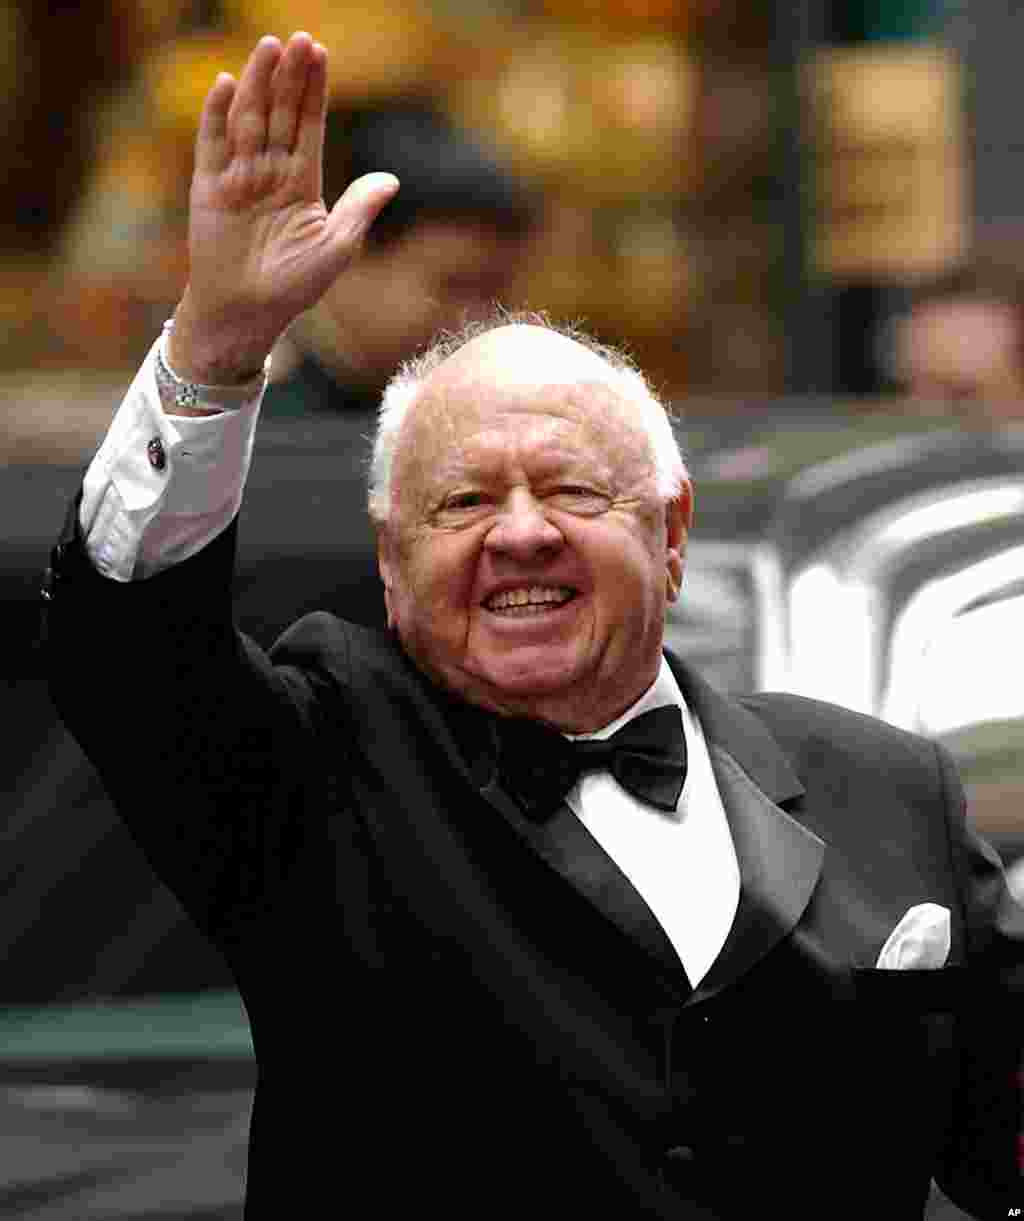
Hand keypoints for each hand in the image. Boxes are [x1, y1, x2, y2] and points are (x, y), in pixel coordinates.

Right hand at [168, 32, 398, 384]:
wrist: (247, 313)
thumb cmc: (293, 286)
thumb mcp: (336, 249)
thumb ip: (359, 210)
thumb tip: (393, 179)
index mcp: (301, 181)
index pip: (309, 125)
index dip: (314, 90)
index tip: (320, 52)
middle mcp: (269, 171)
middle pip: (280, 113)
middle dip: (289, 77)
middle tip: (298, 38)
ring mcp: (238, 176)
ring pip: (249, 119)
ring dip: (259, 83)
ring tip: (269, 47)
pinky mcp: (208, 187)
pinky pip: (213, 143)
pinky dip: (218, 114)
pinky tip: (228, 84)